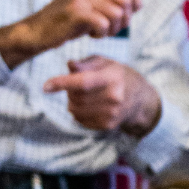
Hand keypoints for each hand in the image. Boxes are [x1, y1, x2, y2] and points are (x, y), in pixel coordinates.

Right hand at [0, 0, 158, 68]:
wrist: (41, 31)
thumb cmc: (71, 21)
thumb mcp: (96, 11)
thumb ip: (117, 5)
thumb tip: (139, 0)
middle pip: (126, 2)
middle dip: (123, 20)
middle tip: (107, 27)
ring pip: (118, 15)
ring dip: (112, 29)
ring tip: (96, 30)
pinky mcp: (77, 11)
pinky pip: (105, 25)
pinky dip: (102, 34)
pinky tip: (90, 34)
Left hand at [43, 55, 160, 135]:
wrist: (142, 101)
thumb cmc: (120, 77)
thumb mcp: (106, 63)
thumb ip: (86, 63)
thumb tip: (70, 65)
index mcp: (112, 79)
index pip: (83, 83)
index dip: (62, 83)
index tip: (46, 86)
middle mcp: (113, 98)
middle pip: (76, 97)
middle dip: (68, 91)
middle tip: (75, 86)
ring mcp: (111, 114)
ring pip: (75, 110)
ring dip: (72, 102)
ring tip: (82, 96)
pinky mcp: (107, 125)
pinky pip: (80, 120)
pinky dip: (78, 113)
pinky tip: (88, 106)